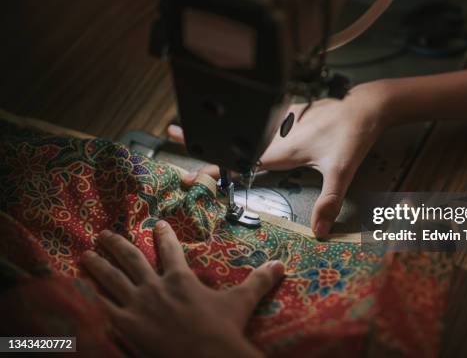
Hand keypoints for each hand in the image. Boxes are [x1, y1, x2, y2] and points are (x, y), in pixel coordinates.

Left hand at [82, 221, 283, 357]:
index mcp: (181, 278)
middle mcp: (155, 287)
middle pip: (131, 259)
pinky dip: (93, 297)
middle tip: (104, 233)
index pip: (170, 249)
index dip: (162, 234)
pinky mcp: (126, 327)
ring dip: (98, 264)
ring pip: (111, 279)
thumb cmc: (223, 329)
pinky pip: (104, 308)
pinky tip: (83, 290)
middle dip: (117, 244)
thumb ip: (259, 280)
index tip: (155, 224)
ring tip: (86, 254)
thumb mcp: (242, 302)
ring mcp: (137, 306)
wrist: (205, 357)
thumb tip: (280, 264)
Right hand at [169, 82, 391, 237]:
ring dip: (218, 129)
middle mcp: (274, 134)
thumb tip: (318, 232)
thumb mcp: (341, 169)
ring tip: (191, 124)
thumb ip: (329, 200)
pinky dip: (241, 123)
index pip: (236, 160)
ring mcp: (280, 123)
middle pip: (231, 141)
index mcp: (278, 149)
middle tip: (172, 133)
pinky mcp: (290, 114)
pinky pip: (258, 120)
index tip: (187, 172)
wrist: (365, 104)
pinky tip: (238, 125)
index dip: (210, 168)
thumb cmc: (352, 134)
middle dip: (201, 139)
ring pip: (241, 129)